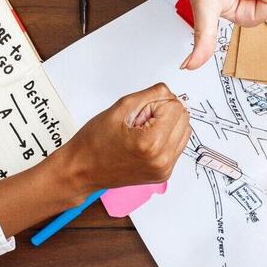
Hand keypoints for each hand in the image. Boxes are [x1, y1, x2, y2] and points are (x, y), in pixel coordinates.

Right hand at [59, 83, 191, 192]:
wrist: (82, 170)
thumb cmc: (94, 143)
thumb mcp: (120, 108)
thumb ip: (150, 95)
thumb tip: (170, 92)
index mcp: (151, 143)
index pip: (176, 106)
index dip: (156, 103)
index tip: (140, 111)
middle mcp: (162, 159)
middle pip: (184, 118)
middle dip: (165, 113)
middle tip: (140, 120)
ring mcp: (164, 169)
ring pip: (184, 131)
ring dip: (168, 125)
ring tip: (142, 131)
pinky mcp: (164, 173)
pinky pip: (177, 146)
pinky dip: (166, 138)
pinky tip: (146, 141)